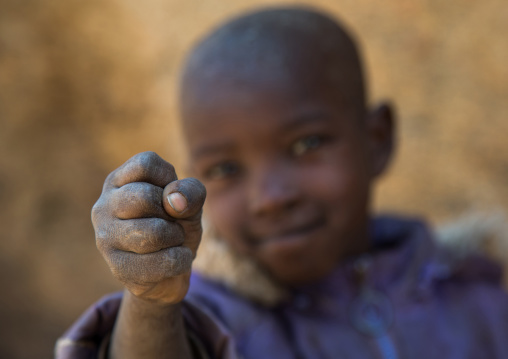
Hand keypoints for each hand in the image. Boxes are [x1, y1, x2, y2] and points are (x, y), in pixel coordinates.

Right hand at [92, 151, 205, 304]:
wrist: (170, 271)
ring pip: (154, 233)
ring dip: (177, 238)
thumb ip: (191, 191)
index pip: (146, 163)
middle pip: (145, 197)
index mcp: (118, 181)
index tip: (169, 195)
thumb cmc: (176, 224)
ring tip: (171, 241)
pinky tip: (172, 261)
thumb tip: (174, 202)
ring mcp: (106, 238)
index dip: (169, 178)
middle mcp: (103, 206)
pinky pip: (162, 262)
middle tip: (171, 222)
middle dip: (171, 212)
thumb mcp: (191, 202)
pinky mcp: (118, 268)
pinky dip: (180, 261)